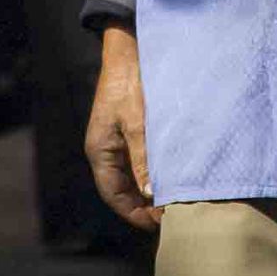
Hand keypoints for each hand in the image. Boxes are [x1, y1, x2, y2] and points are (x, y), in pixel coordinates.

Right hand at [85, 24, 155, 233]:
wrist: (129, 50)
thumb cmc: (130, 85)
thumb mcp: (138, 123)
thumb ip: (144, 158)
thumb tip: (150, 193)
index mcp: (100, 151)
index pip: (114, 195)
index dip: (134, 214)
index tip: (158, 225)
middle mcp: (106, 150)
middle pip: (123, 189)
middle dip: (145, 206)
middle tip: (172, 217)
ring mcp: (118, 141)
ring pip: (133, 176)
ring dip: (151, 190)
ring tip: (176, 201)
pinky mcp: (130, 130)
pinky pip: (140, 159)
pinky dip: (154, 171)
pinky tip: (173, 176)